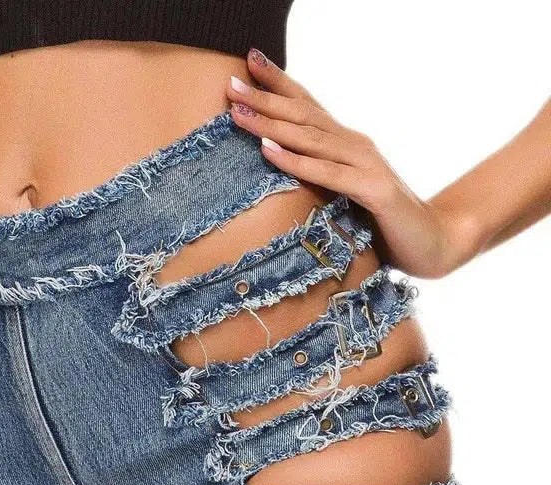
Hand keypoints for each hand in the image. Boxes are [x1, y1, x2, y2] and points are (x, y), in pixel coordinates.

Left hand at [226, 49, 472, 278]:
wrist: (432, 242)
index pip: (308, 106)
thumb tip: (278, 170)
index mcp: (346, 144)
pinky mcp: (374, 190)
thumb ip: (320, 178)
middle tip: (231, 83)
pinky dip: (296, 162)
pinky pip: (327, 174)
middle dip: (265, 97)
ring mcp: (366, 164)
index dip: (279, 83)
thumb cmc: (382, 222)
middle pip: (303, 115)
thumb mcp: (345, 194)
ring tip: (238, 111)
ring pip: (310, 138)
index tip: (248, 62)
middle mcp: (355, 145)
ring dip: (271, 124)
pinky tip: (269, 151)